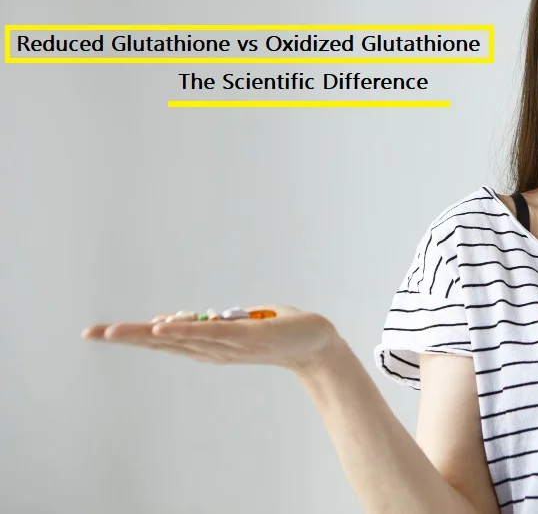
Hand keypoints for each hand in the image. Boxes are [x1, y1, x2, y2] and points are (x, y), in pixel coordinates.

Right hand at [81, 304, 339, 373]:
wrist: (317, 344)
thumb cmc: (280, 331)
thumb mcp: (239, 323)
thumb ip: (209, 322)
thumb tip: (176, 318)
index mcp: (209, 345)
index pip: (164, 340)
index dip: (133, 336)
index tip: (101, 332)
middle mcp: (212, 349)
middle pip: (161, 342)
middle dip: (125, 337)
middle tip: (90, 333)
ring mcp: (227, 345)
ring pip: (179, 338)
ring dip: (145, 334)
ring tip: (113, 331)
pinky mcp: (245, 338)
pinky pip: (210, 334)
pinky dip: (184, 330)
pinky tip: (161, 326)